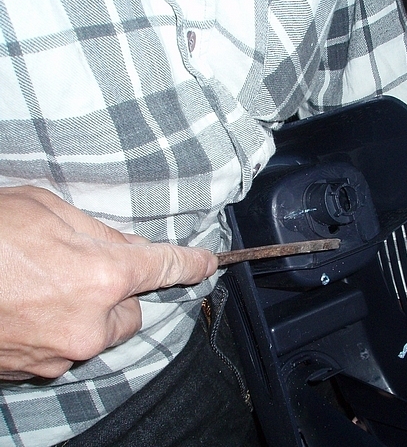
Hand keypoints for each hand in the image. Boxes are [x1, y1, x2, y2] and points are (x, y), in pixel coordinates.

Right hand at [0, 186, 217, 379]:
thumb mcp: (45, 209)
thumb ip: (99, 233)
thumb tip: (133, 248)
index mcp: (102, 275)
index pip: (165, 268)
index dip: (190, 264)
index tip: (206, 264)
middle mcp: (90, 323)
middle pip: (131, 313)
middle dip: (119, 293)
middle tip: (81, 269)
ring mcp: (61, 352)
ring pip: (97, 333)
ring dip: (87, 313)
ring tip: (43, 286)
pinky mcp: (35, 370)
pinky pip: (65, 347)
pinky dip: (58, 329)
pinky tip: (26, 304)